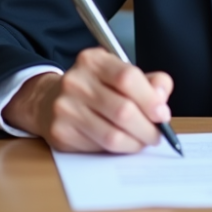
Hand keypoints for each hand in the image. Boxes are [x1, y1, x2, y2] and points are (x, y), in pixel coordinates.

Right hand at [2, 48, 173, 153]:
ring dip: (135, 143)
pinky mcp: (61, 133)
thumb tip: (162, 98)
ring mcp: (65, 108)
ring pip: (112, 135)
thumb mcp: (120, 72)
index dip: (150, 99)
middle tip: (157, 134)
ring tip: (142, 141)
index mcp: (93, 61)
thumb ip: (149, 81)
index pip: (128, 78)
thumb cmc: (95, 87)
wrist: (49, 100)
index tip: (162, 114)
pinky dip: (118, 150)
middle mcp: (76, 82)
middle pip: (123, 111)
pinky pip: (99, 148)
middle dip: (147, 128)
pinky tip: (122, 143)